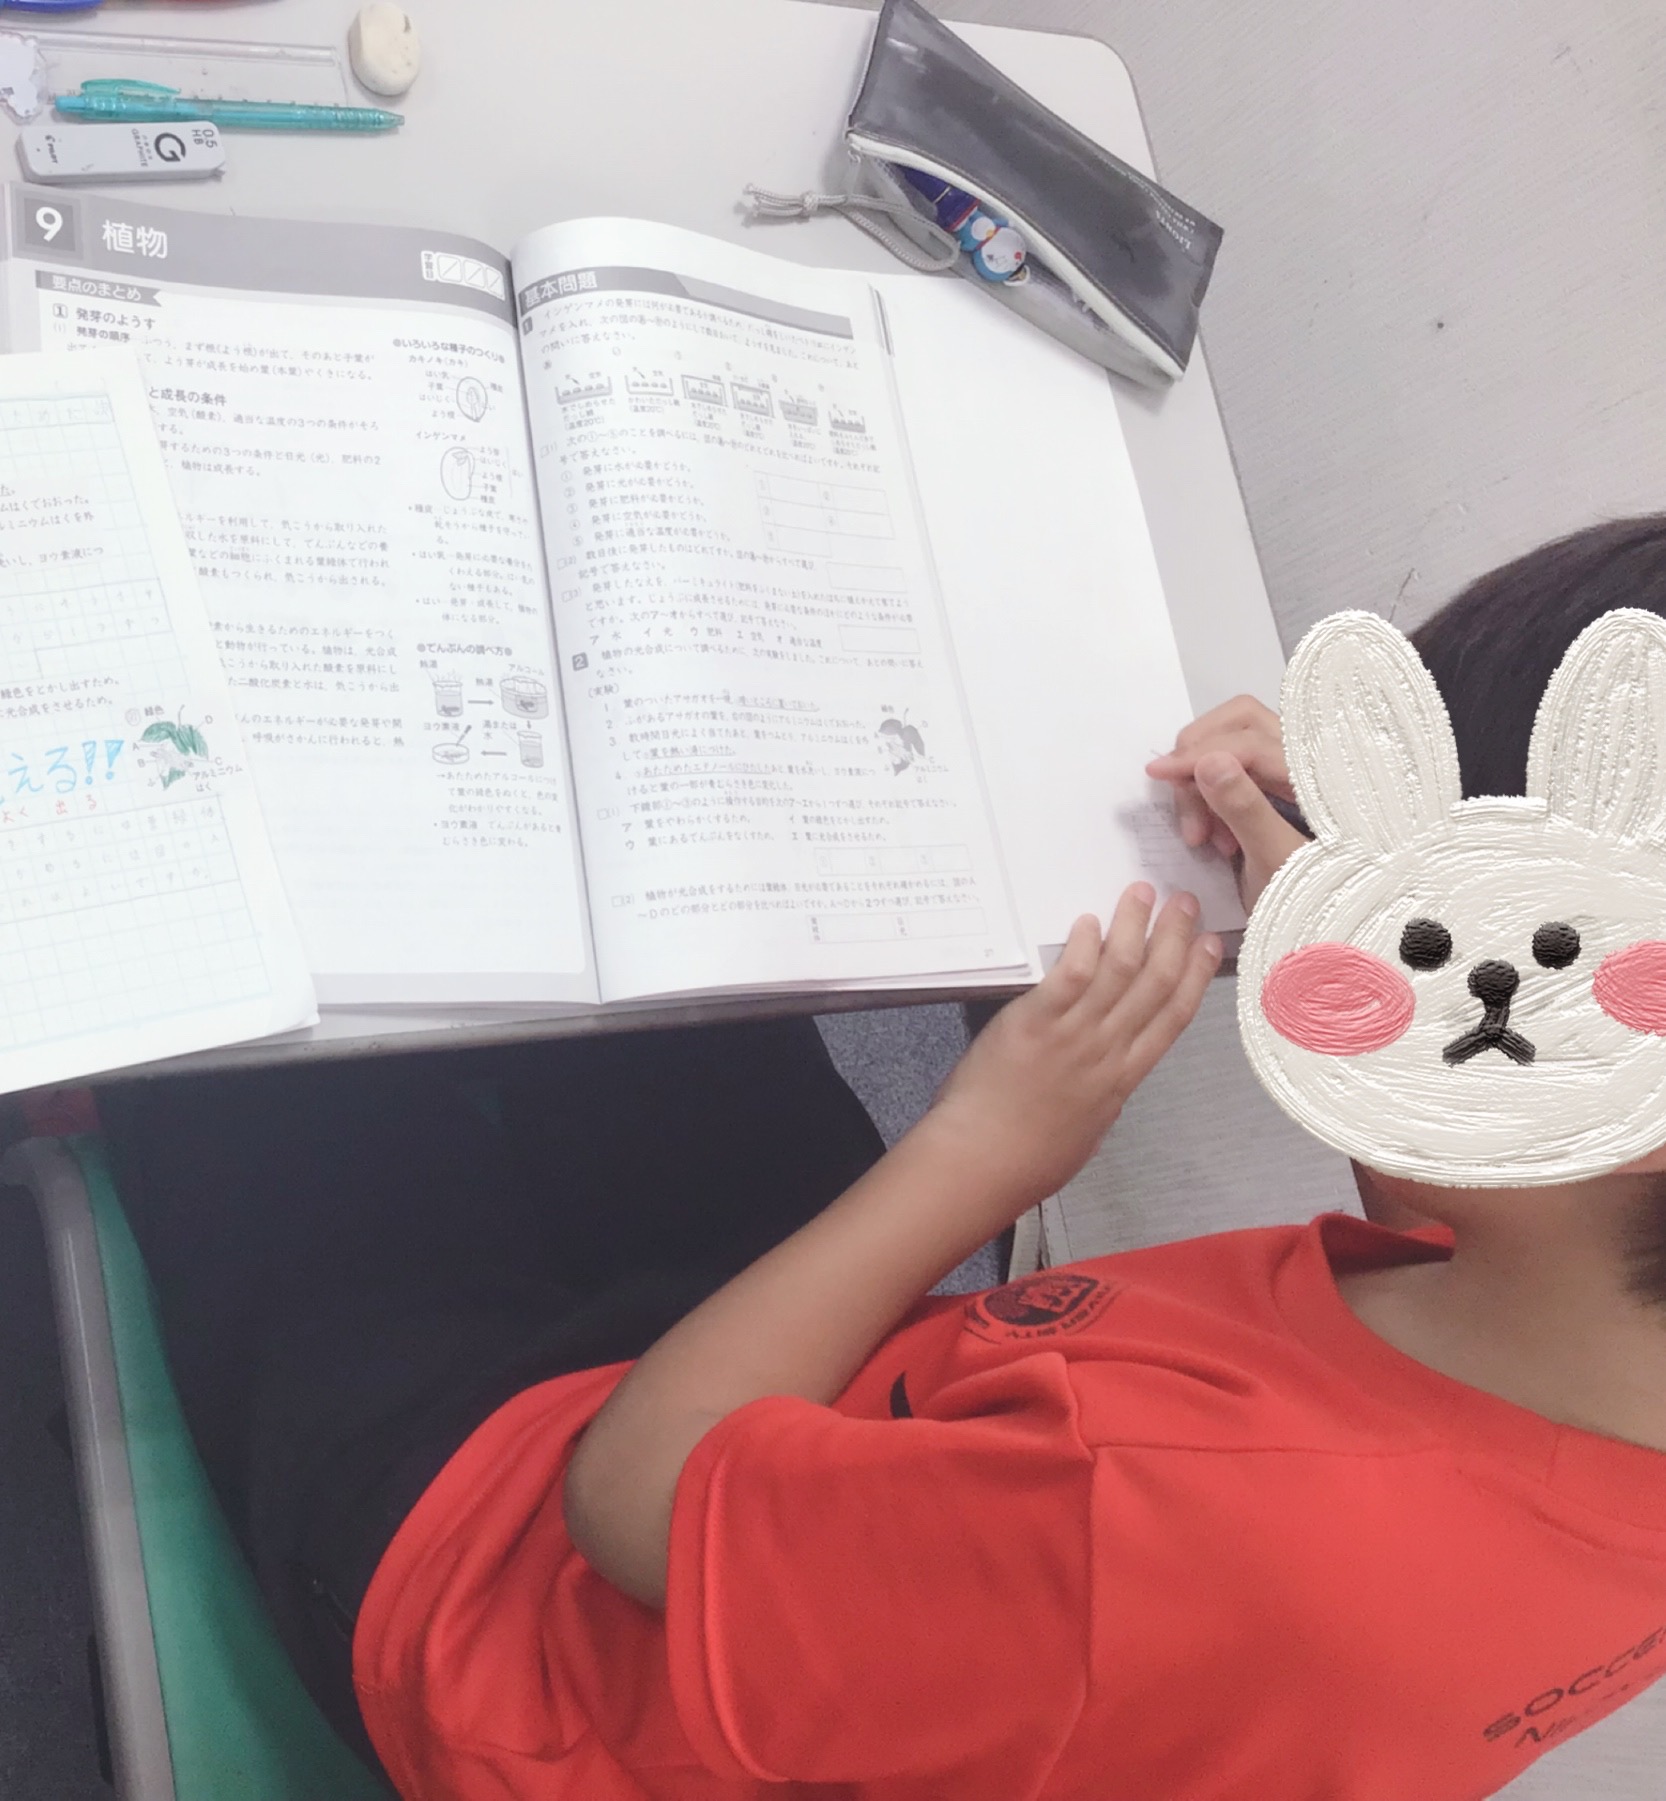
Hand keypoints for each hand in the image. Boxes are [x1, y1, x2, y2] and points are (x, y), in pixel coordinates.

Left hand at [928, 886, 1220, 1208]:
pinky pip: (1070, 978)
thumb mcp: (1087, 1131)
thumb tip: (1109, 1073)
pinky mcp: (1034, 1024)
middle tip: (1185, 903)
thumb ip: (1102, 1094)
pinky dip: (1084, 947)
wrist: (983, 1161)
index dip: (1196, 977)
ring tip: (1143, 893)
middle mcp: (1107, 1051)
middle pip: (1154, 984)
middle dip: (1175, 938)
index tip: (1210, 945)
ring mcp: (1073, 1036)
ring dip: (1134, 928)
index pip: (1173, 1018)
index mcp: (1124, 1078)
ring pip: (1118, 972)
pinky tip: (1091, 922)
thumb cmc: (1030, 1157)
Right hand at [1145, 695, 1307, 907]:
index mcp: (1322, 774)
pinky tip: (1216, 840)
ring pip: (1235, 745)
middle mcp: (1312, 762)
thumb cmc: (1316, 905)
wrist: (1332, 943)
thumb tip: (1208, 761)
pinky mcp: (1281, 793)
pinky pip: (1236, 772)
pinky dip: (1214, 796)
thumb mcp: (1278, 861)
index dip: (1200, 753)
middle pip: (1244, 723)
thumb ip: (1245, 808)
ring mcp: (1296, 776)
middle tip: (1182, 800)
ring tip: (1204, 839)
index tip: (1158, 774)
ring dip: (1205, 782)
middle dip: (1201, 756)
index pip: (1250, 740)